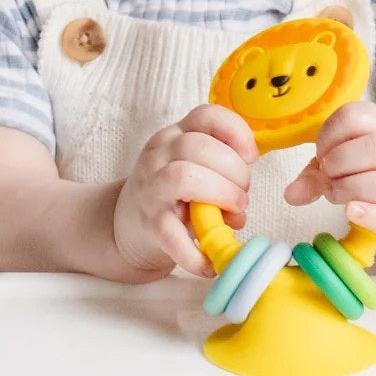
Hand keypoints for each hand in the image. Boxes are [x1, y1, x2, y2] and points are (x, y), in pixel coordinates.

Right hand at [113, 104, 258, 277]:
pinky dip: (197, 252)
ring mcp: (151, 189)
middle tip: (243, 193)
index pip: (205, 115)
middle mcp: (159, 155)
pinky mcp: (149, 225)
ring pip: (184, 176)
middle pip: (199, 146)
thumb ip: (220, 168)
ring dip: (221, 194)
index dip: (235, 131)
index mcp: (174, 136)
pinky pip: (174, 236)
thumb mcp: (191, 166)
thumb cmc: (170, 193)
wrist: (124, 224)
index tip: (251, 156)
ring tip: (235, 213)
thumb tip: (244, 194)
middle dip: (234, 170)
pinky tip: (211, 261)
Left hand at [283, 100, 375, 252]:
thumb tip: (291, 193)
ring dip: (349, 189)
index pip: (358, 116)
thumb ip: (320, 171)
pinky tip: (351, 211)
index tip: (321, 154)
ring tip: (336, 195)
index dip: (329, 135)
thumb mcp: (358, 159)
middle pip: (374, 148)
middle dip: (338, 164)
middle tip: (327, 178)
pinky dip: (369, 215)